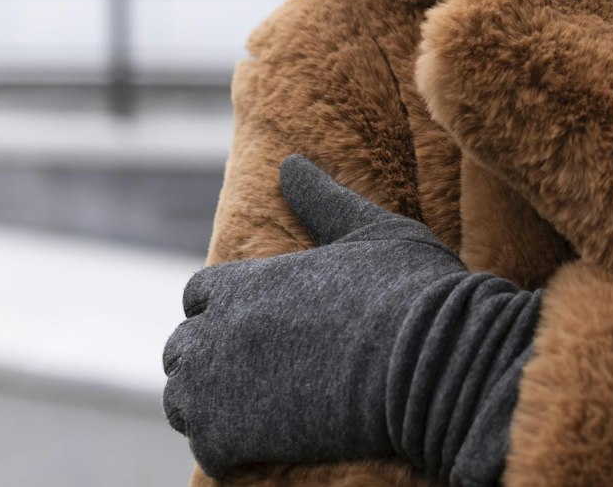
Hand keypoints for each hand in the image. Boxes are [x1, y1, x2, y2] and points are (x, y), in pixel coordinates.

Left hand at [162, 155, 540, 483]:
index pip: (199, 294)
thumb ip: (322, 200)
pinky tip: (265, 443)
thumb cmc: (411, 291)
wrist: (431, 360)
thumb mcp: (371, 230)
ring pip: (182, 400)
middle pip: (181, 349)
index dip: (226, 309)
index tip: (257, 325)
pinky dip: (228, 449)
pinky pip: (205, 449)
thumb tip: (291, 163)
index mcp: (245, 281)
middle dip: (209, 358)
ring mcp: (217, 386)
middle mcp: (218, 330)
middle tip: (257, 373)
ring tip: (253, 410)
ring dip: (208, 405)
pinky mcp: (230, 437)